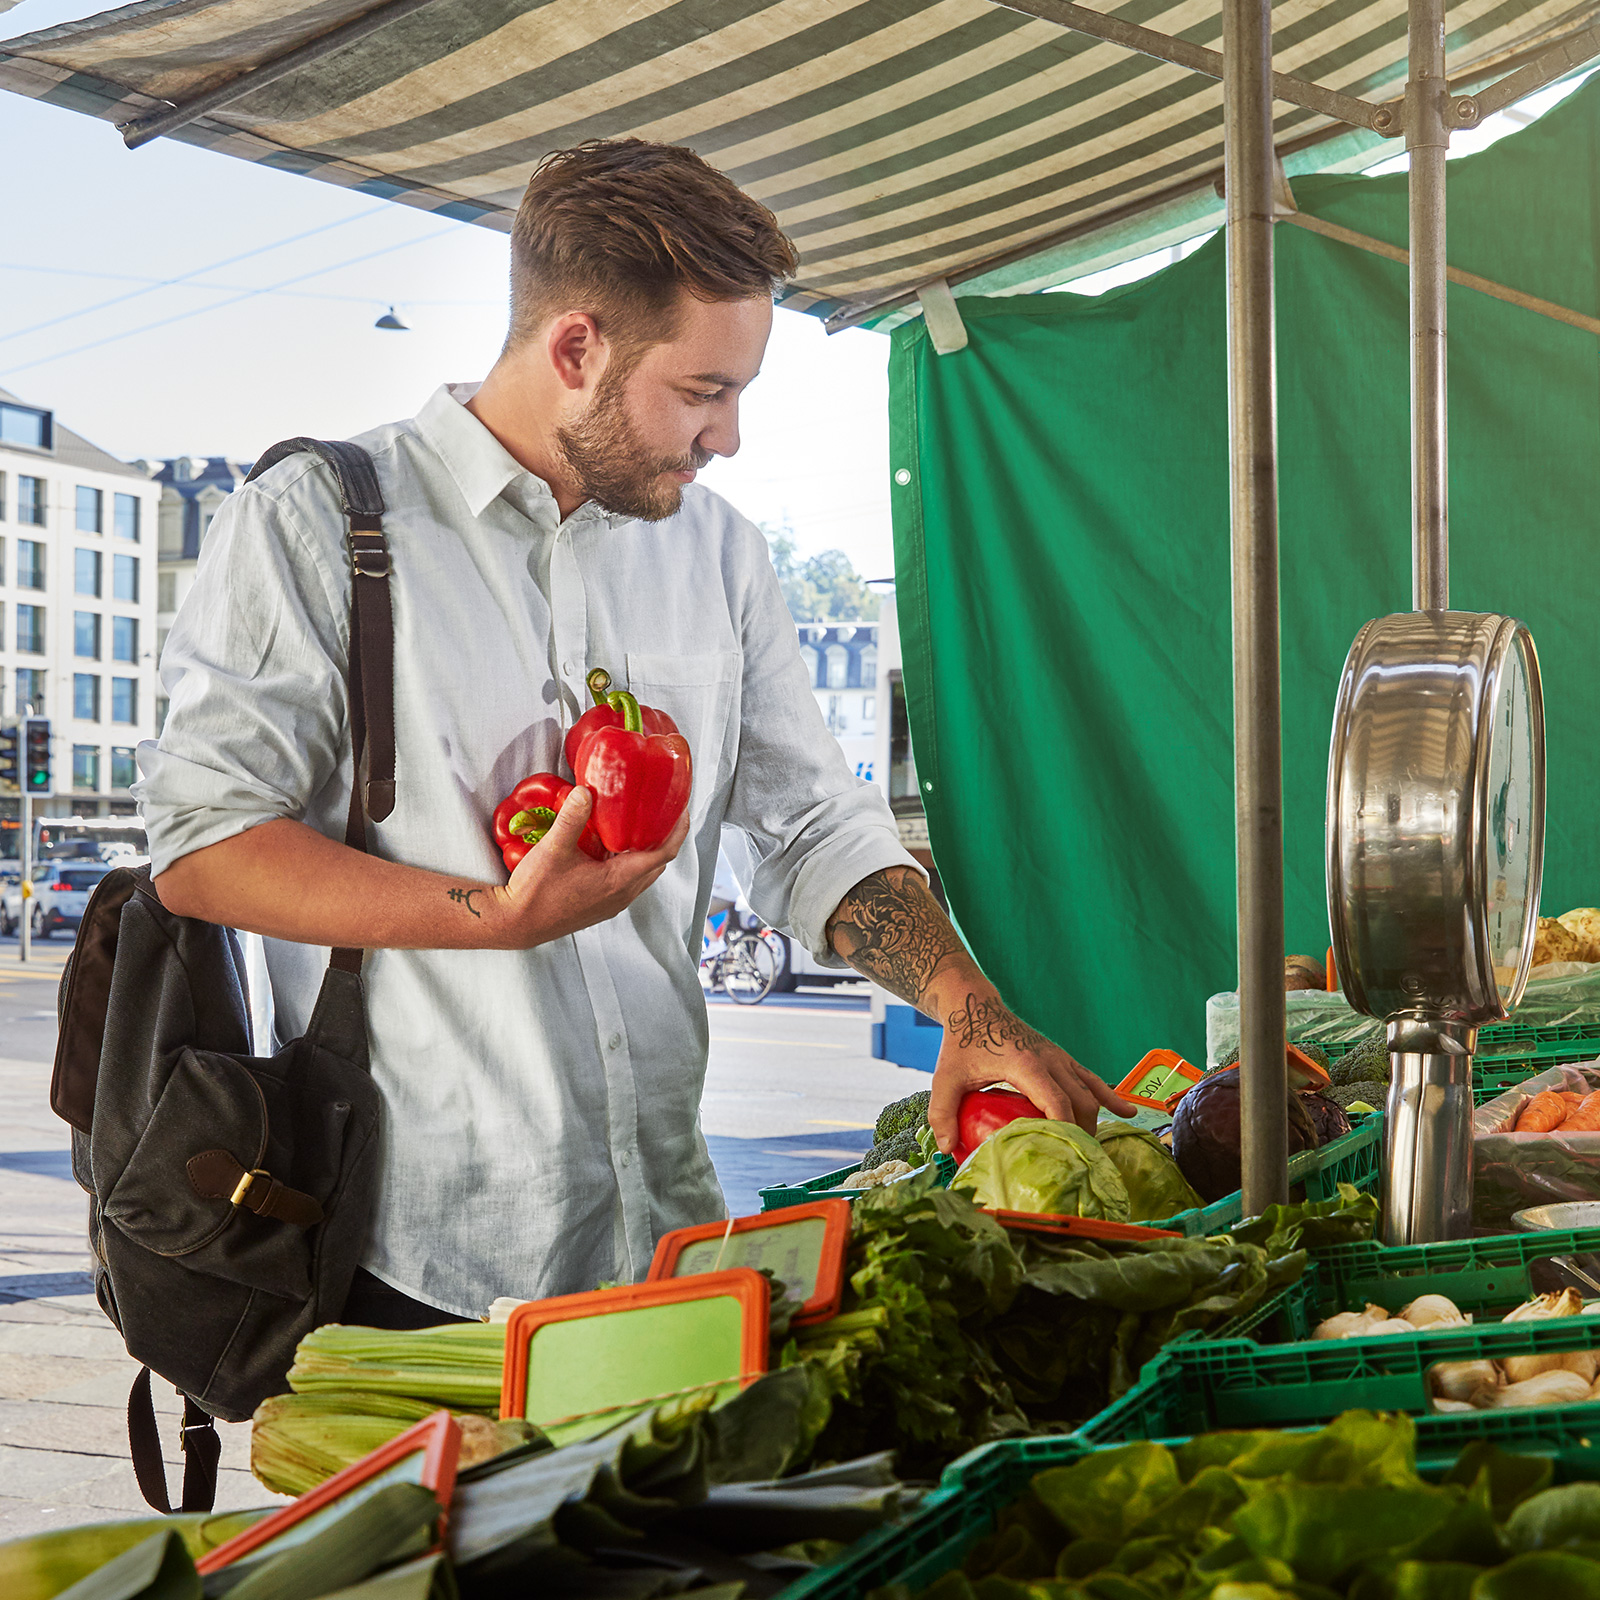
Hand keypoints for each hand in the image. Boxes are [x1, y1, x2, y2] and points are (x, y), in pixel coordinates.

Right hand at [486, 787, 689, 947]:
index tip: (681, 808)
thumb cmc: (535, 891)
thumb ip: (572, 818)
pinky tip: (614, 845)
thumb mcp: (553, 849)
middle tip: (663, 810)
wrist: (516, 924)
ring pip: (643, 873)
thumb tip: (585, 789)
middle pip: (658, 862)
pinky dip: (631, 861)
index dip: (677, 830)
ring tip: (641, 823)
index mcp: (619, 880)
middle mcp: (622, 894)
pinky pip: (628, 880)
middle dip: (666, 836)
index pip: (664, 853)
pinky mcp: (601, 906)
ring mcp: (613, 903)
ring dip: (648, 849)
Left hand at [927, 988, 1136, 1151]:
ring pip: (1090, 1091)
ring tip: (1093, 1150)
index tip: (1068, 1154)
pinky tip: (1128, 1112)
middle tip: (1078, 1163)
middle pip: (1080, 1101)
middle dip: (1083, 1132)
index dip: (1066, 1129)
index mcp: (1026, 1065)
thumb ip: (942, 1111)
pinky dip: (1109, 1096)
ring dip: (1095, 1120)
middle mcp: (1050, 1059)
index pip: (1056, 1101)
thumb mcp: (945, 1077)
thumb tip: (946, 1148)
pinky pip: (1091, 1078)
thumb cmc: (962, 1043)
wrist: (976, 1006)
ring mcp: (1059, 1056)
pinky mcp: (1061, 1057)